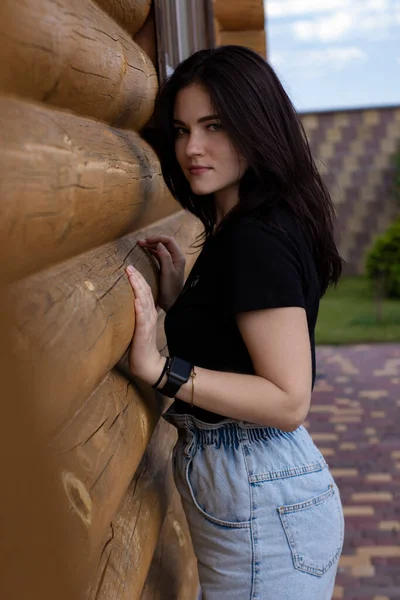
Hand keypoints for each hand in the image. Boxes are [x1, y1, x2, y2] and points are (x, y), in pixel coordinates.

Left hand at [125, 265, 165, 384]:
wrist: (148, 364)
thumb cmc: (140, 347)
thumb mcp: (138, 327)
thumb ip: (135, 316)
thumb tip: (124, 305)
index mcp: (148, 313)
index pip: (145, 292)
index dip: (139, 279)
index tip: (131, 268)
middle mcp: (150, 315)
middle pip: (145, 292)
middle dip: (137, 278)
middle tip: (129, 266)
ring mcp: (147, 322)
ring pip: (144, 300)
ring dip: (138, 287)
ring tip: (132, 275)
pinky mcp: (143, 331)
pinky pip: (142, 317)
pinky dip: (139, 306)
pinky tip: (135, 298)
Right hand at [137, 235, 184, 311]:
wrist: (172, 303)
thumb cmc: (171, 289)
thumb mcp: (167, 272)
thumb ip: (165, 257)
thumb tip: (159, 244)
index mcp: (178, 257)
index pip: (168, 241)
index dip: (157, 238)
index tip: (146, 240)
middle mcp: (176, 258)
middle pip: (164, 243)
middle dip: (153, 240)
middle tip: (140, 242)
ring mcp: (171, 262)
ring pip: (161, 249)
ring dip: (151, 245)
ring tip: (141, 245)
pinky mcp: (166, 267)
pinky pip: (159, 255)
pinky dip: (152, 252)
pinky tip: (146, 252)